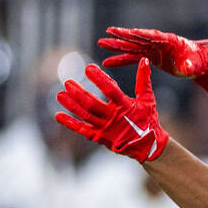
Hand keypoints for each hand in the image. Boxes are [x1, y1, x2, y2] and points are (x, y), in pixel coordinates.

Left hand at [55, 59, 169, 162]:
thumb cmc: (148, 120)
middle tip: (68, 82)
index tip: (88, 68)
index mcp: (126, 106)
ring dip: (72, 105)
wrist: (149, 147)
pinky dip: (70, 123)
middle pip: (93, 104)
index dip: (99, 79)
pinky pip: (83, 130)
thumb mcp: (147, 99)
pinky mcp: (100, 137)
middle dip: (79, 93)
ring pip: (86, 116)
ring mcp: (106, 129)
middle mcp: (114, 118)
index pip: (111, 90)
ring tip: (60, 95)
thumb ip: (144, 80)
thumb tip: (144, 60)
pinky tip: (59, 115)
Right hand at [98, 26, 207, 77]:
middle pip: (138, 38)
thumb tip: (188, 68)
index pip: (151, 36)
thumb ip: (190, 66)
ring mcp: (153, 48)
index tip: (126, 31)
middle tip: (107, 33)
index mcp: (168, 40)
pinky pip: (133, 58)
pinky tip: (108, 62)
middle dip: (123, 36)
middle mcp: (158, 42)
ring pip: (132, 47)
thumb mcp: (195, 65)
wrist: (199, 64)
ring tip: (101, 44)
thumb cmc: (199, 62)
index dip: (138, 34)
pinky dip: (121, 60)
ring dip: (117, 46)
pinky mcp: (150, 56)